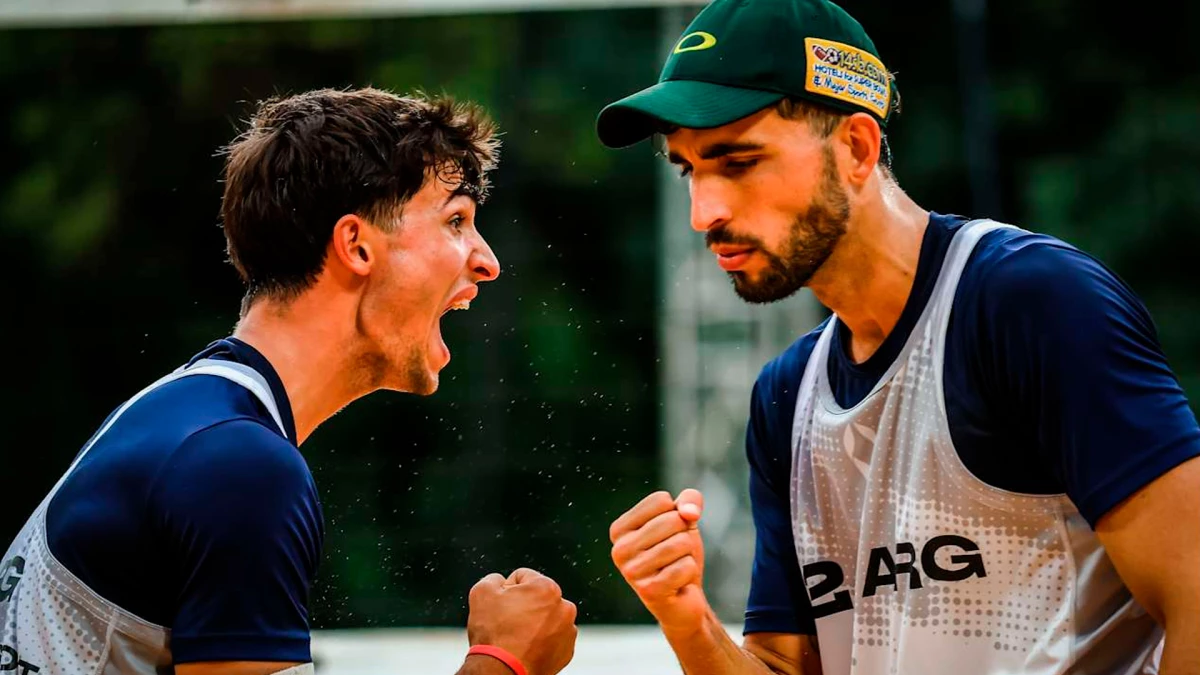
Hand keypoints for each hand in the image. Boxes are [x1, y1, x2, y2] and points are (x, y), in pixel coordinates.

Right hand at [467, 568, 577, 674]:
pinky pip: (551, 638)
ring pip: (546, 618)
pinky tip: (526, 648)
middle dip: (523, 606)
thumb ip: (494, 578)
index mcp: (547, 588)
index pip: (522, 577)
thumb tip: (501, 581)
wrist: (502, 672)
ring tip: (517, 637)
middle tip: (508, 622)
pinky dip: (540, 640)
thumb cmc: (493, 633)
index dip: (506, 590)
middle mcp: (564, 607)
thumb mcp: (482, 592)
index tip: (500, 606)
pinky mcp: (566, 650)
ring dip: (534, 623)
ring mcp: (568, 631)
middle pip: (537, 597)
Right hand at [609, 489, 707, 635]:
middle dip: (684, 536)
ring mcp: (631, 572)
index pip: (660, 500)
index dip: (676, 515)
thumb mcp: (685, 522)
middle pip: (672, 520)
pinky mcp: (648, 590)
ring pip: (680, 543)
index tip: (668, 536)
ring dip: (688, 555)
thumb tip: (689, 512)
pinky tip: (678, 583)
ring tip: (676, 568)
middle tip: (675, 556)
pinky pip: (685, 566)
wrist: (684, 600)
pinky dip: (690, 572)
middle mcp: (619, 549)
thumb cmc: (678, 557)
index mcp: (620, 529)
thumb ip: (689, 500)